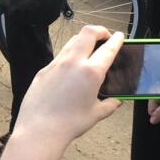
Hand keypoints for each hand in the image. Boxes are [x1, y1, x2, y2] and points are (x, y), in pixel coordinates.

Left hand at [15, 26, 123, 143]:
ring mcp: (56, 64)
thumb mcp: (96, 114)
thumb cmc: (69, 124)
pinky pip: (59, 56)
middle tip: (105, 36)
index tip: (120, 36)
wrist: (40, 129)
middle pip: (88, 33)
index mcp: (91, 72)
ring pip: (72, 41)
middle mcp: (73, 62)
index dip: (117, 40)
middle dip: (100, 30)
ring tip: (89, 49)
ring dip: (84, 40)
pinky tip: (71, 68)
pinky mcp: (44, 70)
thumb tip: (117, 101)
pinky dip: (69, 55)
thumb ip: (110, 104)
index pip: (108, 48)